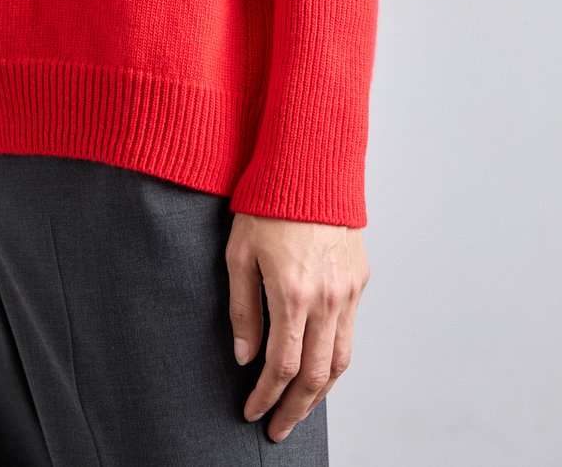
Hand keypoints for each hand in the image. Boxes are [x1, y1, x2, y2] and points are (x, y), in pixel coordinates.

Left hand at [225, 212, 369, 442]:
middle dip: (295, 409)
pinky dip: (336, 358)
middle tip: (277, 429)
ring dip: (321, 392)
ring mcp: (348, 290)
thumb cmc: (268, 205)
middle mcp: (327, 298)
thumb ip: (242, 309)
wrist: (310, 169)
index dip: (265, 397)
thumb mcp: (239, 254)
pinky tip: (321, 365)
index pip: (282, 366)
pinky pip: (352, 330)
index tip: (251, 411)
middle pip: (316, 374)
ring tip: (301, 409)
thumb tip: (245, 355)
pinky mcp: (360, 278)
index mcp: (292, 293)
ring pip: (341, 359)